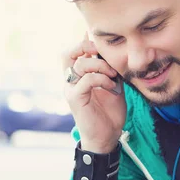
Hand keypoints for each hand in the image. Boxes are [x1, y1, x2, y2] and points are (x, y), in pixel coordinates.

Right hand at [62, 33, 126, 152]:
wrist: (108, 136)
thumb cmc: (110, 111)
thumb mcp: (113, 84)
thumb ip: (109, 68)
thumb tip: (110, 52)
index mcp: (77, 77)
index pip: (72, 52)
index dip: (85, 43)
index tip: (103, 46)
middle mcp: (70, 81)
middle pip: (66, 54)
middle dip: (85, 47)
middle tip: (101, 52)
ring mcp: (71, 90)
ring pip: (79, 65)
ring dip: (100, 65)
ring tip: (113, 74)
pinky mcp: (75, 99)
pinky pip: (86, 80)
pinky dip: (101, 79)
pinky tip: (111, 86)